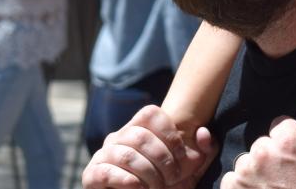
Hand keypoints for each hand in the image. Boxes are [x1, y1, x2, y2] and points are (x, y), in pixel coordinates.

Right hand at [82, 105, 215, 188]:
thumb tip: (202, 132)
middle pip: (140, 135)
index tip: (182, 158)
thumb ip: (203, 150)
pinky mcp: (91, 175)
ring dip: (148, 174)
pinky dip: (127, 182)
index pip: (151, 114)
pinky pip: (106, 171)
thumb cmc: (167, 185)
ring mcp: (103, 154)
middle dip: (162, 160)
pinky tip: (139, 188)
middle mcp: (119, 136)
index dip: (170, 134)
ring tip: (157, 188)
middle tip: (171, 179)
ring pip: (126, 154)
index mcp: (140, 128)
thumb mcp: (191, 169)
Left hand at [219, 118, 295, 188]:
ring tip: (269, 188)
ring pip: (246, 162)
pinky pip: (232, 180)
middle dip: (271, 157)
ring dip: (255, 172)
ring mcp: (245, 170)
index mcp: (288, 142)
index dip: (288, 139)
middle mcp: (263, 151)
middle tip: (282, 175)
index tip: (292, 153)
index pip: (281, 124)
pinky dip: (241, 187)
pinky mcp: (231, 187)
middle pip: (263, 144)